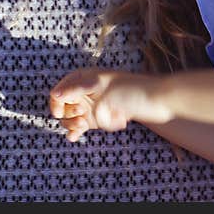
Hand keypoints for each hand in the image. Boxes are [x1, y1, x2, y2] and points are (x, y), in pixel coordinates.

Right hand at [50, 68, 171, 140]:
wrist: (160, 101)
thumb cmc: (134, 89)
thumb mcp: (103, 87)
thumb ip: (78, 90)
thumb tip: (54, 93)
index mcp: (88, 78)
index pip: (61, 88)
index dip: (56, 100)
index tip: (58, 112)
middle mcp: (89, 91)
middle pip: (65, 105)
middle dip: (67, 113)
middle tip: (80, 117)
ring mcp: (96, 105)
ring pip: (73, 117)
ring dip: (73, 123)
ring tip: (82, 127)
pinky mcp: (103, 117)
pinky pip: (83, 125)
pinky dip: (77, 130)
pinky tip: (75, 136)